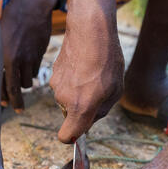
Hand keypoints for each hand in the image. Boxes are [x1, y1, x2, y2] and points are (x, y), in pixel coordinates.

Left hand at [0, 0, 56, 110]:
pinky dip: (31, 72)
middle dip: (17, 102)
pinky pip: (35, 71)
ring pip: (27, 82)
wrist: (33, 4)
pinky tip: (28, 66)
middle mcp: (16, 60)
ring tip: (21, 81)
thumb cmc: (10, 15)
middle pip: (17, 89)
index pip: (2, 84)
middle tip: (18, 109)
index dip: (3, 97)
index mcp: (3, 56)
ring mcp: (29, 59)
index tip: (4, 104)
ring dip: (24, 83)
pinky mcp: (39, 55)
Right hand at [50, 0, 123, 142]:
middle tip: (97, 91)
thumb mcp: (115, 91)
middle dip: (82, 109)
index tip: (78, 134)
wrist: (89, 29)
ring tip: (91, 74)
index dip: (72, 138)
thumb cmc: (106, 60)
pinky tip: (83, 66)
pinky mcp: (53, 74)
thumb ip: (101, 112)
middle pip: (71, 115)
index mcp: (80, 108)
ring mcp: (56, 87)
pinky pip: (64, 85)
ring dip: (78, 93)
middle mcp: (64, 101)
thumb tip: (90, 121)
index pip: (66, 136)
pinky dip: (72, 81)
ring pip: (67, 99)